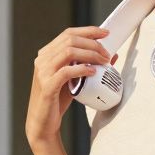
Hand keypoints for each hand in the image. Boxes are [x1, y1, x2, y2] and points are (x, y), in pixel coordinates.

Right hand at [25, 26, 112, 148]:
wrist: (43, 123)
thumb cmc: (58, 100)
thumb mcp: (74, 79)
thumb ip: (88, 66)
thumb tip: (112, 56)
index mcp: (47, 54)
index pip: (68, 33)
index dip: (88, 31)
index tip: (105, 33)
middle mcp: (42, 59)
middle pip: (70, 40)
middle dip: (92, 44)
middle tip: (107, 53)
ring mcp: (43, 72)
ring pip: (68, 52)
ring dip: (90, 54)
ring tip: (103, 62)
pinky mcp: (47, 86)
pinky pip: (66, 72)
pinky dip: (82, 69)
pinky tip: (93, 72)